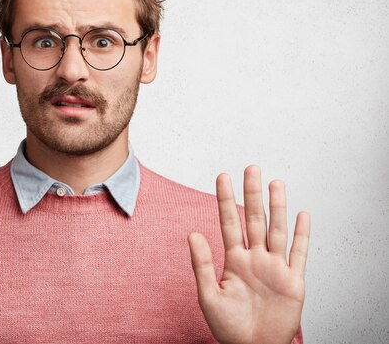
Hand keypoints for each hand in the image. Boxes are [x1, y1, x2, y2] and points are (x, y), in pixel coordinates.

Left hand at [188, 165, 309, 343]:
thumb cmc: (229, 327)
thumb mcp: (209, 295)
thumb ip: (201, 264)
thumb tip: (192, 233)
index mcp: (234, 260)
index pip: (229, 222)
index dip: (225, 199)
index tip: (222, 176)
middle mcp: (255, 259)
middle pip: (254, 219)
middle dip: (253, 194)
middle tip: (251, 168)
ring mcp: (275, 268)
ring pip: (277, 230)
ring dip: (278, 207)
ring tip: (276, 183)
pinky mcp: (293, 282)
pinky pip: (299, 255)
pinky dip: (302, 235)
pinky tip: (302, 215)